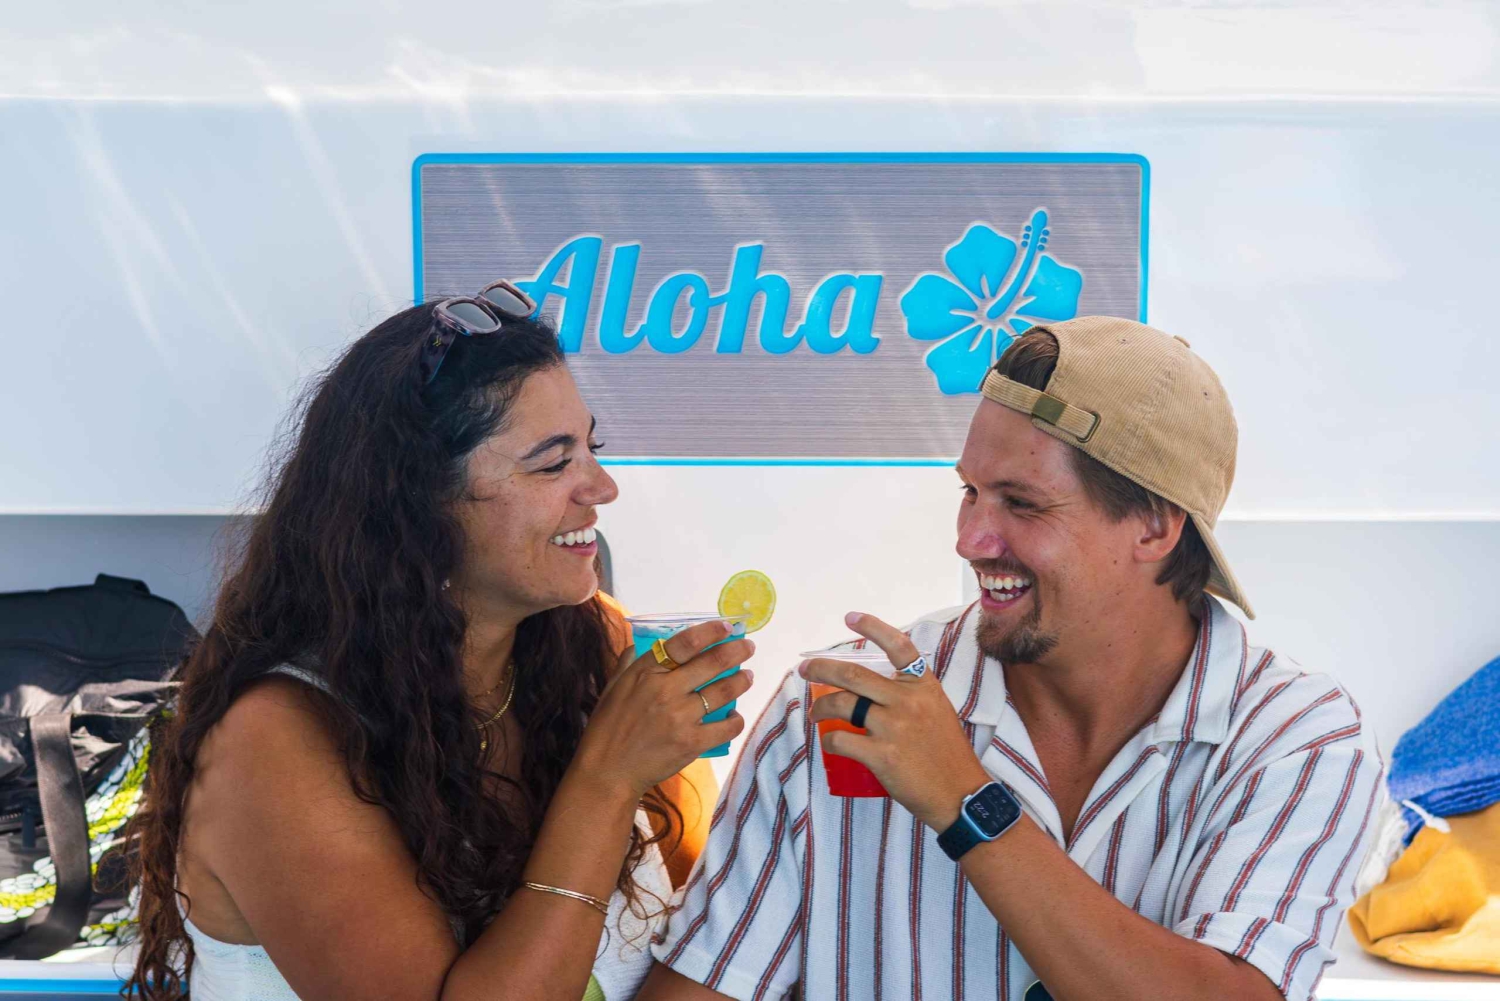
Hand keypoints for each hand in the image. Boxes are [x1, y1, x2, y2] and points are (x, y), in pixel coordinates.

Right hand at [575, 620, 753, 798]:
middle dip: (736, 650)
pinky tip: (735, 715)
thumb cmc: (608, 727)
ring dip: (741, 680)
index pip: (685, 643)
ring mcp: (681, 717)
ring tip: (747, 676)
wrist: (608, 770)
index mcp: (646, 672)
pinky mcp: (692, 743)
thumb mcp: (613, 686)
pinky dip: (736, 719)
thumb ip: (630, 661)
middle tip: (748, 647)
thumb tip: (645, 643)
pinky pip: (726, 727)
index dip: (711, 632)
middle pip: (712, 662)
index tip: (727, 627)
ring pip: (724, 691)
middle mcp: (666, 690)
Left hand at [803, 612, 989, 830]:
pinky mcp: (883, 756)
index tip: (850, 618)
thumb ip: (910, 695)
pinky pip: (841, 740)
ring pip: (842, 705)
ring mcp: (894, 727)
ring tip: (815, 714)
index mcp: (923, 687)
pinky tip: (831, 743)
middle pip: (853, 675)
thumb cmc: (947, 754)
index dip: (873, 627)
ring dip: (821, 707)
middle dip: (821, 669)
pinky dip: (830, 741)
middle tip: (805, 669)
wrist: (960, 795)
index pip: (899, 647)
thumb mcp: (937, 711)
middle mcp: (908, 701)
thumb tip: (873, 689)